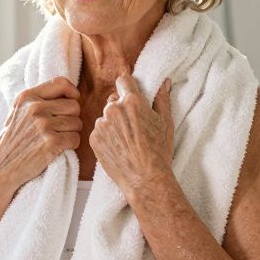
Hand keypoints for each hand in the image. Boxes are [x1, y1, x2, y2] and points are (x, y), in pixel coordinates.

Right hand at [0, 76, 81, 189]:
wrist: (1, 167)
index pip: (61, 83)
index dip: (72, 93)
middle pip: (74, 106)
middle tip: (59, 128)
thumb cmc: (13, 141)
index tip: (71, 102)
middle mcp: (34, 108)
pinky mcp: (51, 142)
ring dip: (71, 133)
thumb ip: (38, 100)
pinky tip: (57, 149)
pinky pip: (75, 139)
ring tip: (55, 139)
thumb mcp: (18, 112)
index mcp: (26, 97)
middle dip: (72, 118)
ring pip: (77, 123)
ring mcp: (43, 125)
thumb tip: (71, 93)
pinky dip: (70, 146)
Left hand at [89, 74, 174, 195]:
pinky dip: (106, 137)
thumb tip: (164, 82)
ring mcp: (101, 124)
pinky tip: (118, 148)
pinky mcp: (93, 139)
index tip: (131, 95)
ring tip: (126, 140)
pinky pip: (99, 131)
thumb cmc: (158, 151)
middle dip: (122, 108)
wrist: (145, 179)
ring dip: (113, 124)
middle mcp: (113, 109)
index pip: (123, 80)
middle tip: (133, 125)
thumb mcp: (166, 123)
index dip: (128, 87)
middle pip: (114, 100)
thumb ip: (162, 99)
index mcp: (132, 101)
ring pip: (105, 117)